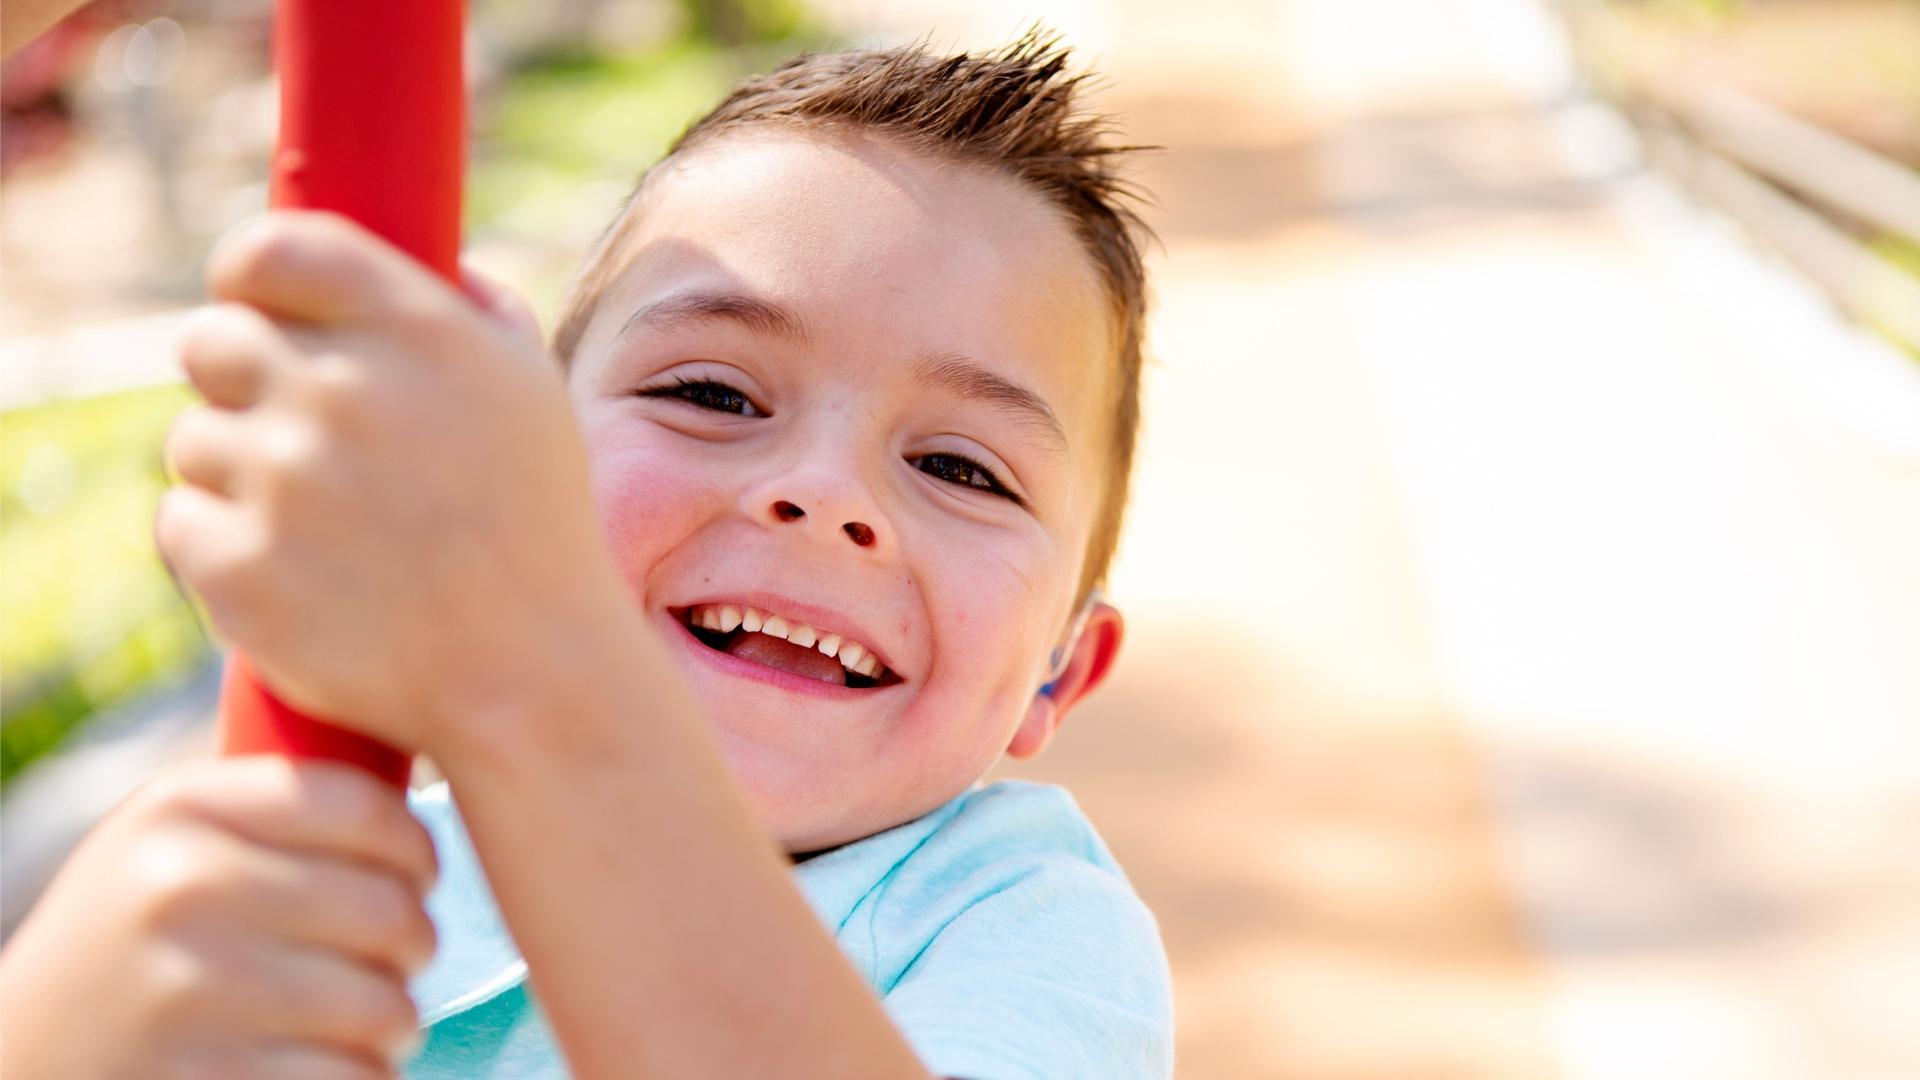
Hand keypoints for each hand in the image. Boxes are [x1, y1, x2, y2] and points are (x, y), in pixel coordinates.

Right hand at [0, 757, 437, 1077]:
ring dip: (395, 1023)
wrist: (30, 1049)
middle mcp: (181, 887)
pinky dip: (362, 1078)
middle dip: (414, 944)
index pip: (364, 808)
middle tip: (398, 958)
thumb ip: (279, 803)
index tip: (418, 874)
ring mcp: (189, 991)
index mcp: (182, 809)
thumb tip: (428, 750)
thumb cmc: (139, 935)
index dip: (417, 848)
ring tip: (367, 1019)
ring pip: (385, 1006)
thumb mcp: (175, 840)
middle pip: (390, 910)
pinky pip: (353, 1077)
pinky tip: (323, 1065)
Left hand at [156, 211, 632, 751]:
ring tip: (321, 527)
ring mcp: (283, 483)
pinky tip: (298, 576)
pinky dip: (222, 548)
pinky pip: (182, 524)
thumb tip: (426, 264)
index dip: (249, 278)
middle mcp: (342, 392)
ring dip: (237, 474)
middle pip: (210, 341)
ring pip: (194, 441)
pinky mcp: (237, 569)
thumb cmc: (538, 528)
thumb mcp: (533, 392)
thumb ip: (474, 310)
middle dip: (238, 380)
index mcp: (418, 331)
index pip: (270, 250)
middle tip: (290, 435)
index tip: (255, 307)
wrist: (532, 675)